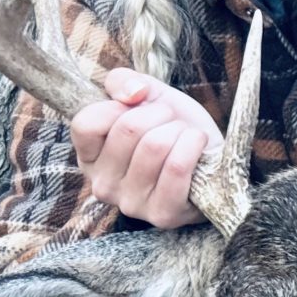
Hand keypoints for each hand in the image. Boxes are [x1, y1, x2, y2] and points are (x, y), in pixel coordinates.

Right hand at [70, 69, 222, 228]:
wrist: (210, 155)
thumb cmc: (171, 126)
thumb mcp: (144, 94)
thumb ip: (122, 82)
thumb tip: (133, 93)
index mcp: (89, 157)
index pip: (86, 123)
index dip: (118, 105)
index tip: (138, 106)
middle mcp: (103, 186)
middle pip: (127, 128)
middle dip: (159, 113)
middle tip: (170, 122)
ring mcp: (131, 204)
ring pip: (155, 145)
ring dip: (179, 130)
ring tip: (184, 136)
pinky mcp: (162, 214)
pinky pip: (176, 167)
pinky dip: (193, 145)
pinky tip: (197, 147)